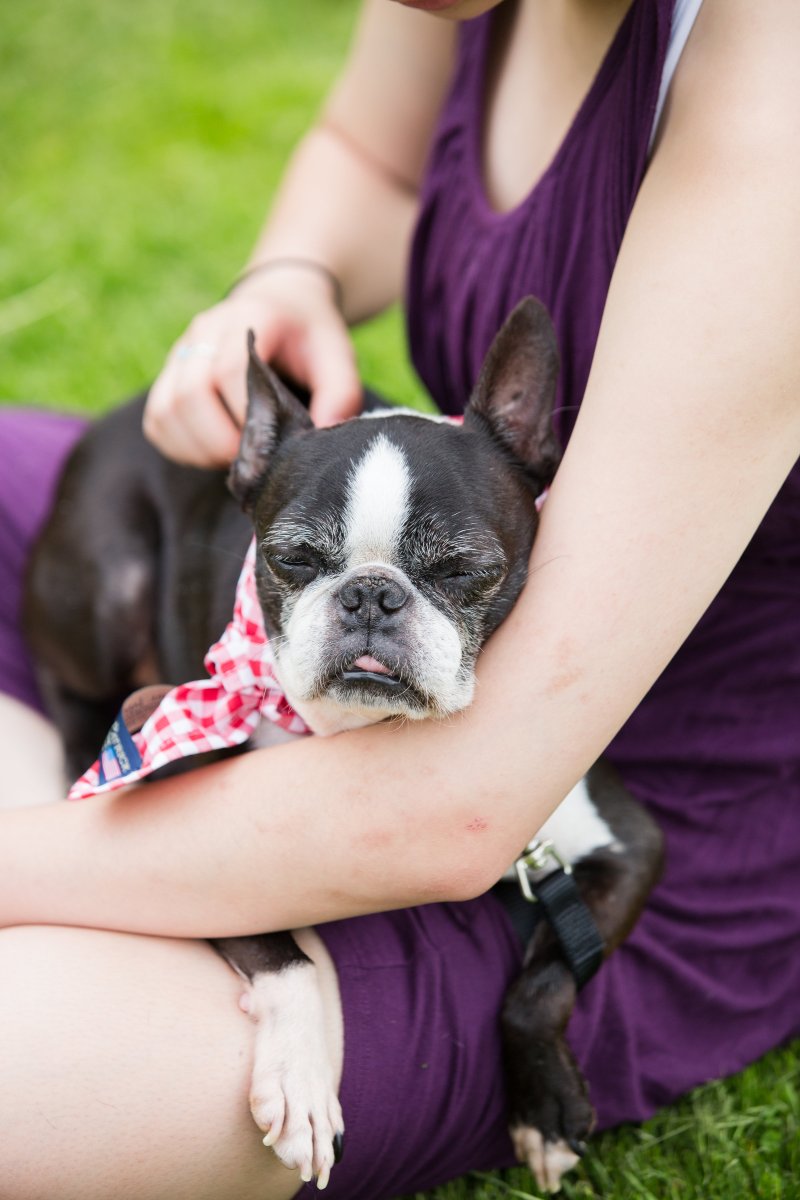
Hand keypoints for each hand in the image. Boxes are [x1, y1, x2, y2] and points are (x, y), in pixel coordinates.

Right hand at [143, 266, 361, 465]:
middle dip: (219, 440)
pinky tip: (211, 452)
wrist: (280, 301)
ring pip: (166, 411)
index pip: (228, 369)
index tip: (268, 441)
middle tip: (251, 457)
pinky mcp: (167, 377)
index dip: (244, 413)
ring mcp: (180, 353)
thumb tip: (324, 434)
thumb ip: (340, 393)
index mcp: (249, 318)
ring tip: (232, 457)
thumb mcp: (339, 354)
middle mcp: (204, 332)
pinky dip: (180, 447)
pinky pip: (156, 421)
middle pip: (189, 394)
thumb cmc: (310, 335)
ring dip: (198, 448)